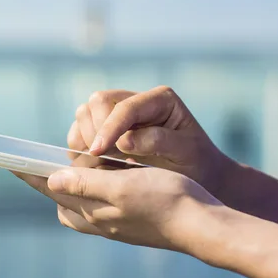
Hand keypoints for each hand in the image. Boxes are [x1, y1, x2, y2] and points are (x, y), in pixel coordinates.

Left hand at [14, 167, 222, 252]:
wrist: (201, 224)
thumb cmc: (165, 201)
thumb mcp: (121, 188)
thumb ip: (84, 185)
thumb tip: (51, 181)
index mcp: (91, 212)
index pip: (51, 189)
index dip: (29, 174)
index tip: (9, 160)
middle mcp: (97, 220)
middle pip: (61, 197)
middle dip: (49, 179)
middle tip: (45, 157)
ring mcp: (112, 222)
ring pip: (79, 200)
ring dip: (71, 182)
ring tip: (74, 163)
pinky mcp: (126, 220)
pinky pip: (97, 202)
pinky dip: (92, 187)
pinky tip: (103, 175)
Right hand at [68, 86, 234, 197]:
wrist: (198, 176)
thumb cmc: (196, 164)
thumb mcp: (187, 152)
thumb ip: (158, 141)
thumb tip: (124, 141)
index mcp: (160, 100)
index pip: (125, 107)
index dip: (109, 128)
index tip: (98, 152)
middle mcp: (137, 101)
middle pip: (98, 102)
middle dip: (95, 130)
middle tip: (101, 158)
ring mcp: (119, 114)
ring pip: (85, 113)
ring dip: (85, 137)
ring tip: (99, 162)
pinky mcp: (107, 129)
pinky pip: (80, 130)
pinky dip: (79, 145)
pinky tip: (92, 163)